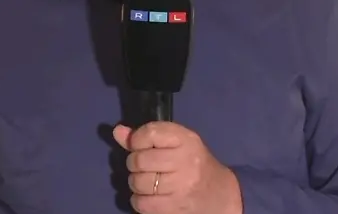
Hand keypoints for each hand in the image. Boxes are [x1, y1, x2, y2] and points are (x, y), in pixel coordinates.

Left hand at [112, 121, 242, 213]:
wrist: (219, 193)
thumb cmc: (193, 163)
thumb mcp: (175, 142)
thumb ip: (146, 136)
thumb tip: (117, 131)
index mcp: (186, 140)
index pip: (149, 133)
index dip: (137, 140)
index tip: (141, 145)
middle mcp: (185, 161)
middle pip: (139, 160)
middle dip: (135, 163)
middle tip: (145, 166)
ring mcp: (181, 186)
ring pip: (137, 182)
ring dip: (137, 183)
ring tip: (149, 182)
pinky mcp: (175, 208)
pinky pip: (141, 203)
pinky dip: (140, 200)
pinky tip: (150, 196)